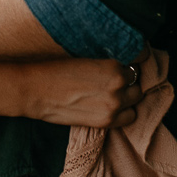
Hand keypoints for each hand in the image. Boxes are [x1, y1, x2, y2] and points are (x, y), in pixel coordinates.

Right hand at [18, 57, 143, 128]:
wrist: (35, 91)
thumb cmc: (55, 69)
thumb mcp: (86, 55)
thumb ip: (107, 59)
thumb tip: (123, 60)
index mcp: (113, 64)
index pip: (141, 57)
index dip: (134, 57)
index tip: (126, 59)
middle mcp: (118, 84)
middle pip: (138, 79)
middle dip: (129, 78)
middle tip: (114, 77)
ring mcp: (113, 104)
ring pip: (136, 98)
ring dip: (128, 95)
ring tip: (112, 92)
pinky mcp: (106, 121)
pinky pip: (130, 117)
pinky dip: (124, 111)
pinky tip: (110, 105)